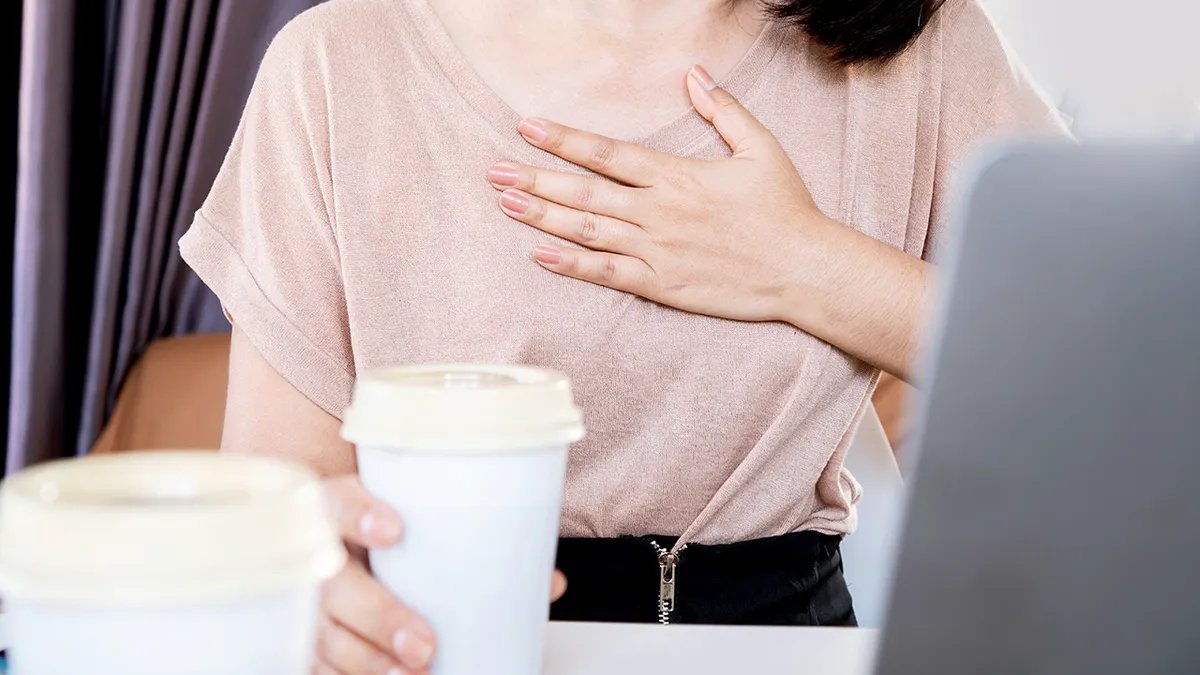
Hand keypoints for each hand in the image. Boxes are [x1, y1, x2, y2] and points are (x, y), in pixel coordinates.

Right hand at [314, 476, 567, 674]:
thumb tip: (549, 582)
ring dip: (369, 660)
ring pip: (326, 635)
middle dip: (380, 617)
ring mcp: (302, 600)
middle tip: (425, 643)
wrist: (325, 540)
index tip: (394, 528)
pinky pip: (315, 664)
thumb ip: (472, 543)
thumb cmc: (376, 531)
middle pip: (335, 585)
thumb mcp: (414, 522)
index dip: (360, 515)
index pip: (340, 502)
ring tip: (411, 673)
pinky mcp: (301, 636)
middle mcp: (315, 554)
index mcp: (337, 508)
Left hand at [486, 64, 837, 323]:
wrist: (805, 269)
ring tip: (505, 203)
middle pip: (584, 192)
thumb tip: (695, 74)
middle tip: (493, 170)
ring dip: (542, 217)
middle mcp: (659, 212)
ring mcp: (656, 250)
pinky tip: (539, 255)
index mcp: (677, 176)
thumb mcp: (761, 149)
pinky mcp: (662, 285)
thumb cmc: (786, 209)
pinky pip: (607, 274)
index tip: (527, 126)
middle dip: (535, 178)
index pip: (607, 153)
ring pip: (586, 231)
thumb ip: (724, 111)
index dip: (564, 139)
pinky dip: (572, 265)